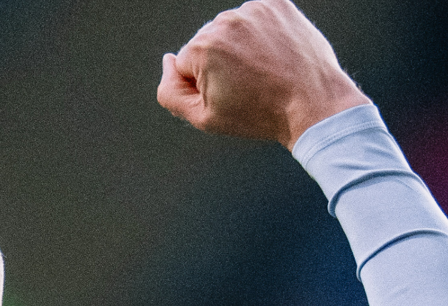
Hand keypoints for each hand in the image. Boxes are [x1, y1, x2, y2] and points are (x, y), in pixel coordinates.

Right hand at [157, 0, 369, 149]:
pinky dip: (260, 34)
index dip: (202, 84)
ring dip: (240, 46)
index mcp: (202, 47)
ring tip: (263, 69)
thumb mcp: (203, 118)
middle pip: (206, 43)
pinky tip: (273, 53)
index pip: (184, 63)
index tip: (229, 95)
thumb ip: (169, 92)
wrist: (313, 103)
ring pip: (230, 30)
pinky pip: (255, 19)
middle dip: (220, 62)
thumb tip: (167, 60)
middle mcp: (224, 21)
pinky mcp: (276, 4)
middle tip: (248, 84)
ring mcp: (253, 10)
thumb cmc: (258, 114)